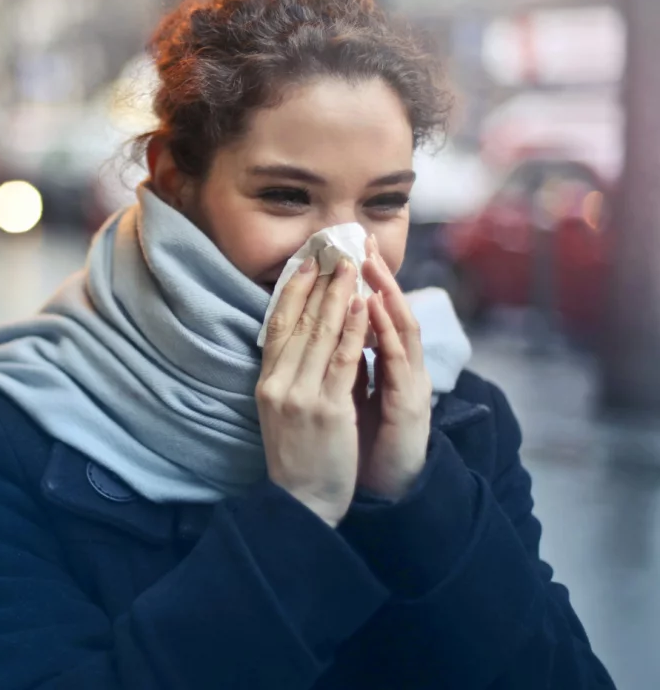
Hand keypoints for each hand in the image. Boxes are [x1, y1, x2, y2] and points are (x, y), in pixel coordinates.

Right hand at [256, 256, 369, 527]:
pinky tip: (362, 306)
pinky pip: (343, 361)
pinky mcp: (327, 410)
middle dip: (318, 283)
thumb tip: (298, 342)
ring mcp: (301, 396)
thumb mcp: (280, 411)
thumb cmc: (296, 458)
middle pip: (299, 322)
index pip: (276, 325)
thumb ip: (286, 377)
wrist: (301, 503)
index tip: (305, 262)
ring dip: (337, 296)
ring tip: (351, 266)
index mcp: (266, 383)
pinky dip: (354, 330)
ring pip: (321, 335)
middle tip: (333, 249)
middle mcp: (279, 384)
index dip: (291, 291)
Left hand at [355, 236, 433, 500]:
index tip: (347, 249)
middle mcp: (402, 370)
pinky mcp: (411, 405)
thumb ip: (344, 363)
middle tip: (362, 240)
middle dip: (377, 276)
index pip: (375, 315)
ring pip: (401, 330)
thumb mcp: (345, 396)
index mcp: (387, 367)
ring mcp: (410, 386)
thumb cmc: (359, 444)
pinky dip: (387, 332)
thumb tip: (323, 331)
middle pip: (391, 313)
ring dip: (387, 294)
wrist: (376, 491)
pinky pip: (398, 362)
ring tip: (371, 264)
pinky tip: (377, 308)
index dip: (363, 282)